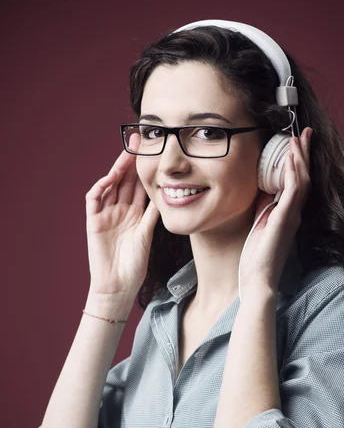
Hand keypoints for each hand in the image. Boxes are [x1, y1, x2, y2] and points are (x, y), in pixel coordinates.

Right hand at [85, 133, 159, 296]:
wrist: (118, 286)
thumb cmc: (134, 265)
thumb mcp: (148, 235)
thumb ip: (153, 215)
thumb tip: (166, 194)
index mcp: (133, 214)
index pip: (138, 186)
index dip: (143, 169)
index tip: (152, 152)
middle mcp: (119, 211)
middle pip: (124, 181)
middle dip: (130, 161)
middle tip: (138, 141)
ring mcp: (105, 215)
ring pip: (110, 186)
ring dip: (117, 169)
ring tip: (127, 153)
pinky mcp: (93, 222)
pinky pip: (94, 199)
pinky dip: (101, 187)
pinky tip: (111, 177)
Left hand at [239, 127, 311, 298]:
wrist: (258, 278)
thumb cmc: (257, 256)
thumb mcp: (259, 224)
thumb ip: (263, 206)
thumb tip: (261, 188)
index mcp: (287, 213)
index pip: (296, 181)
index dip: (298, 161)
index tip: (296, 143)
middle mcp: (293, 212)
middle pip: (303, 176)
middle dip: (303, 153)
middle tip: (304, 133)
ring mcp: (291, 215)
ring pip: (301, 180)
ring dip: (299, 158)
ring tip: (296, 139)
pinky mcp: (285, 219)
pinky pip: (292, 191)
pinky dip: (292, 173)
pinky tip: (290, 159)